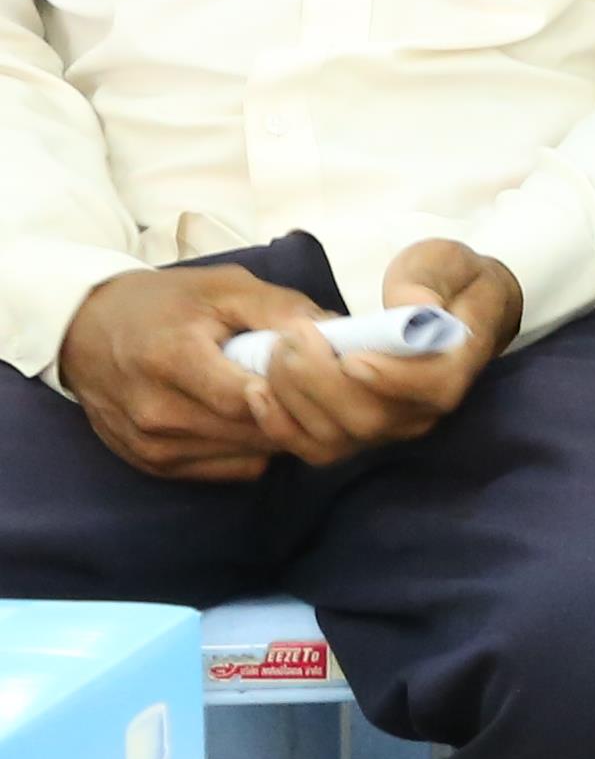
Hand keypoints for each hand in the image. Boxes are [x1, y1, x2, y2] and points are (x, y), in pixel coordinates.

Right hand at [53, 264, 326, 482]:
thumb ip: (281, 308)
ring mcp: (149, 443)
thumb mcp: (223, 288)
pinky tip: (259, 421)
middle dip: (297, 413)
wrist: (87, 329)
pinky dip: (253, 450)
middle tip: (324, 392)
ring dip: (278, 433)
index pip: (250, 397)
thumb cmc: (165, 304)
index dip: (295, 389)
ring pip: (245, 454)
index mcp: (171, 360)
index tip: (322, 373)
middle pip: (251, 430)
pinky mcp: (150, 463)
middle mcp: (155, 411)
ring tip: (294, 402)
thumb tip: (342, 331)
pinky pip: (227, 470)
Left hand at [234, 243, 519, 469]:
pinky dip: (280, 426)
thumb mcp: (443, 263)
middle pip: (372, 419)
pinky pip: (314, 448)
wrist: (448, 307)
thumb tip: (414, 305)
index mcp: (457, 364)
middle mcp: (424, 408)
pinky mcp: (357, 432)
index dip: (392, 379)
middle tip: (293, 334)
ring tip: (277, 348)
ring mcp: (389, 426)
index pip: (434, 387)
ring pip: (337, 436)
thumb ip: (427, 282)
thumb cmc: (444, 280)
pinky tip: (258, 391)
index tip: (351, 356)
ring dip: (295, 396)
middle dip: (321, 381)